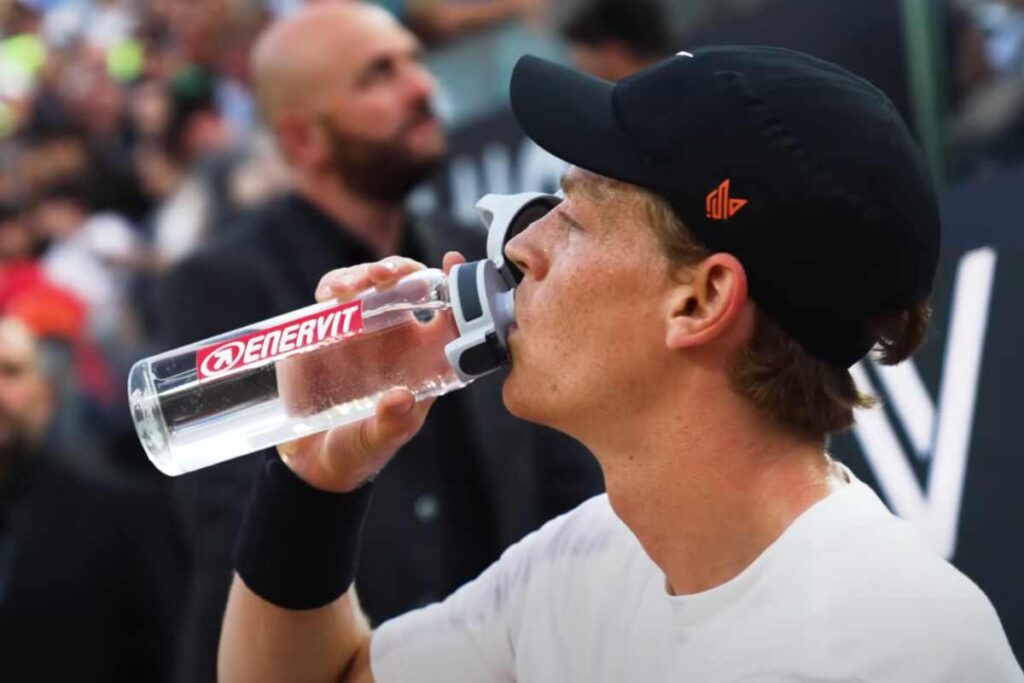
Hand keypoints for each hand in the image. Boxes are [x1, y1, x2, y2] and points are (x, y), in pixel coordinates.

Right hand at [276, 253, 465, 492]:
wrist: (313, 461)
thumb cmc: (359, 449)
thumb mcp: (379, 440)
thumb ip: (392, 422)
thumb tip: (400, 398)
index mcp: (422, 357)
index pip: (447, 313)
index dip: (454, 285)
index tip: (452, 261)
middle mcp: (395, 336)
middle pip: (406, 285)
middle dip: (401, 268)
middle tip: (389, 274)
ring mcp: (360, 328)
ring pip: (369, 284)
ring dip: (365, 273)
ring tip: (357, 285)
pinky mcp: (326, 328)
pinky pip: (333, 295)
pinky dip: (334, 285)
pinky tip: (332, 295)